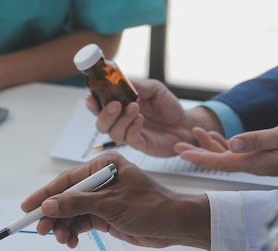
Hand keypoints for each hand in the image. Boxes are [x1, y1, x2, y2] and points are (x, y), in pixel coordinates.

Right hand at [22, 153, 210, 249]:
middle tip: (42, 230)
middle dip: (54, 215)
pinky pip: (82, 222)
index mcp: (103, 166)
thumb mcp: (111, 205)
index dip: (45, 195)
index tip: (27, 208)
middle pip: (66, 198)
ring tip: (61, 240)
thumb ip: (77, 204)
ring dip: (64, 227)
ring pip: (72, 213)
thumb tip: (49, 206)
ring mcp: (103, 198)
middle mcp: (100, 180)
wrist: (176, 225)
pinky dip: (75, 232)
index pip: (66, 180)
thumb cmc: (151, 207)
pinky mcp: (106, 214)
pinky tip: (71, 242)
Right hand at [86, 79, 221, 156]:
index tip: (91, 97)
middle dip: (104, 114)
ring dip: (121, 120)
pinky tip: (140, 119)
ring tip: (135, 108)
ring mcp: (130, 135)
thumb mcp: (154, 89)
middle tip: (116, 104)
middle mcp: (122, 123)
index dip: (92, 104)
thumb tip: (122, 79)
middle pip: (101, 124)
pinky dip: (132, 128)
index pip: (99, 108)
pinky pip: (130, 139)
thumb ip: (138, 85)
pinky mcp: (141, 145)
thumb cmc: (168, 107)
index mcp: (120, 108)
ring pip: (114, 133)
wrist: (186, 123)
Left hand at [173, 123, 277, 176]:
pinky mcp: (259, 157)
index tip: (180, 152)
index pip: (218, 161)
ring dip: (207, 145)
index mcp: (252, 162)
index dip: (198, 157)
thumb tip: (232, 142)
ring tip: (192, 132)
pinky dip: (222, 144)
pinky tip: (215, 136)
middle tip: (175, 145)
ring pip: (224, 155)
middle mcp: (250, 165)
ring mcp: (254, 162)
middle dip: (195, 152)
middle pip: (216, 160)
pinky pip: (235, 152)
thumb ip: (257, 140)